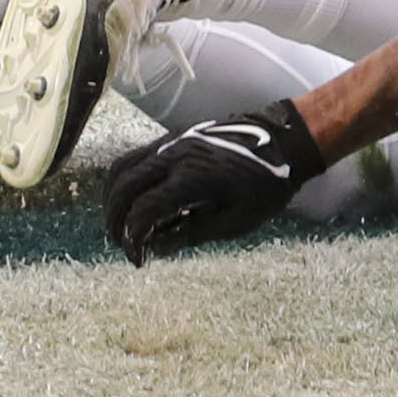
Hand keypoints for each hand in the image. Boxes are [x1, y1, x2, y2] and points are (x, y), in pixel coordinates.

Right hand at [101, 102, 326, 262]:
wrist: (284, 141)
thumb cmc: (266, 185)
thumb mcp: (235, 221)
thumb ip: (191, 234)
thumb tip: (155, 248)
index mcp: (191, 179)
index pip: (142, 211)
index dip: (133, 240)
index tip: (138, 260)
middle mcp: (174, 156)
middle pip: (122, 187)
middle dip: (114, 220)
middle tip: (123, 244)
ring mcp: (172, 142)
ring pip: (121, 166)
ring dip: (113, 197)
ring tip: (121, 223)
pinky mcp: (174, 136)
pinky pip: (135, 155)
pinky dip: (125, 179)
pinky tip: (135, 200)